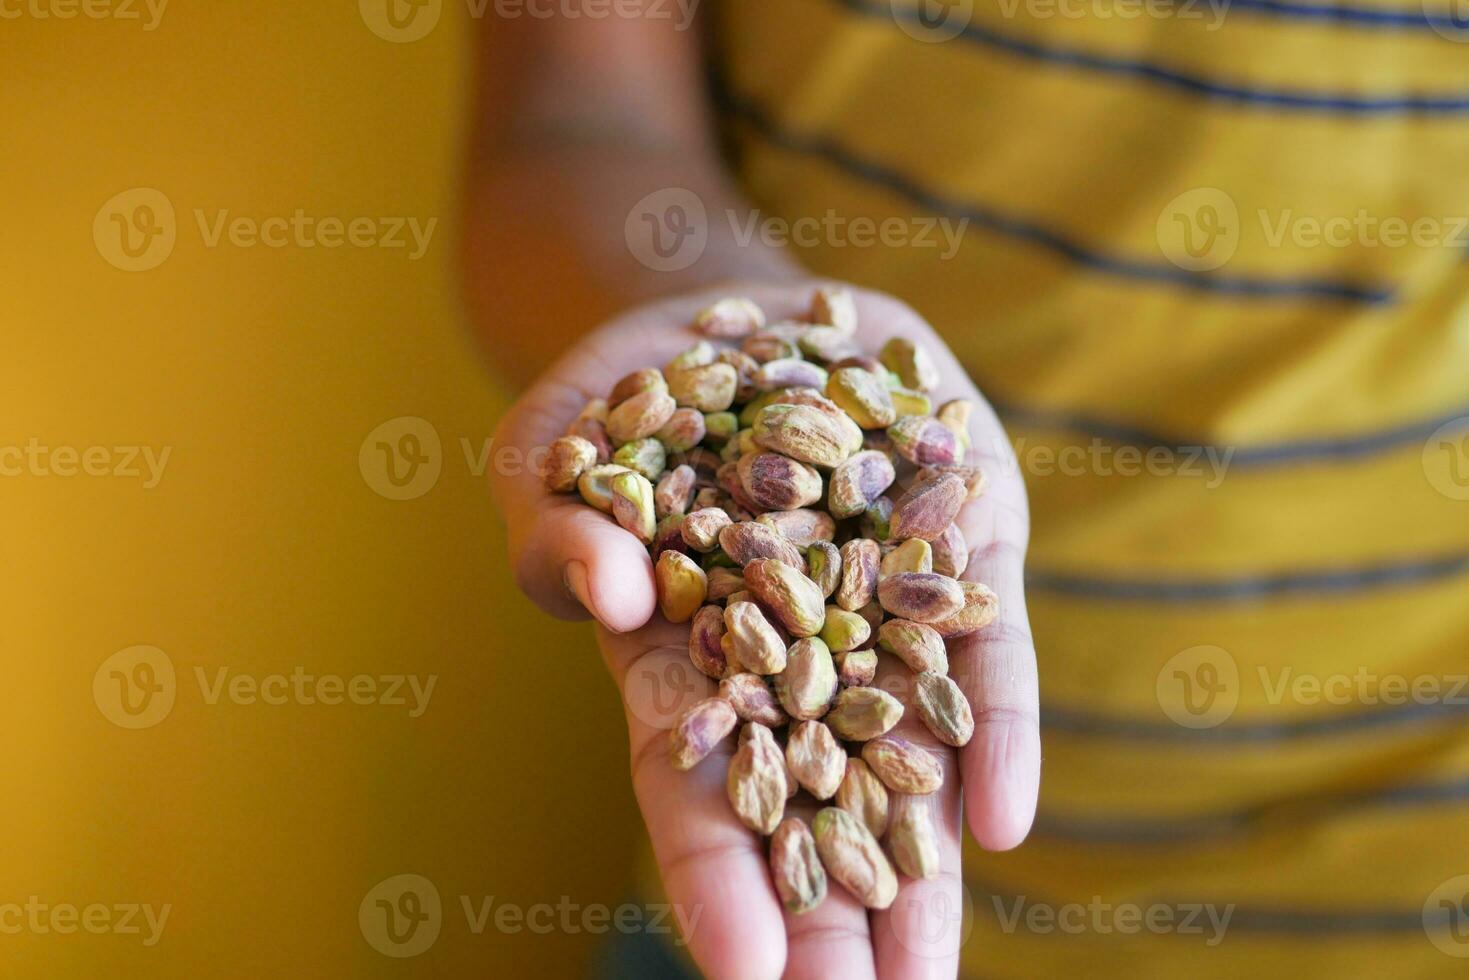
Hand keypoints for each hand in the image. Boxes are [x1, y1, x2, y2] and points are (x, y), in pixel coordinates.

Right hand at [489, 282, 1039, 978]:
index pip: (690, 786)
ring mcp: (887, 604)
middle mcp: (794, 654)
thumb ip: (558, 526)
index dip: (713, 879)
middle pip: (811, 805)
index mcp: (684, 655)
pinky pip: (985, 651)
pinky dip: (992, 730)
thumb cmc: (620, 395)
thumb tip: (609, 587)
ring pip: (907, 757)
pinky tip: (1002, 818)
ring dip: (922, 871)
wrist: (735, 310)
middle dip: (829, 921)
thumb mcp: (553, 450)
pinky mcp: (965, 544)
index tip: (743, 979)